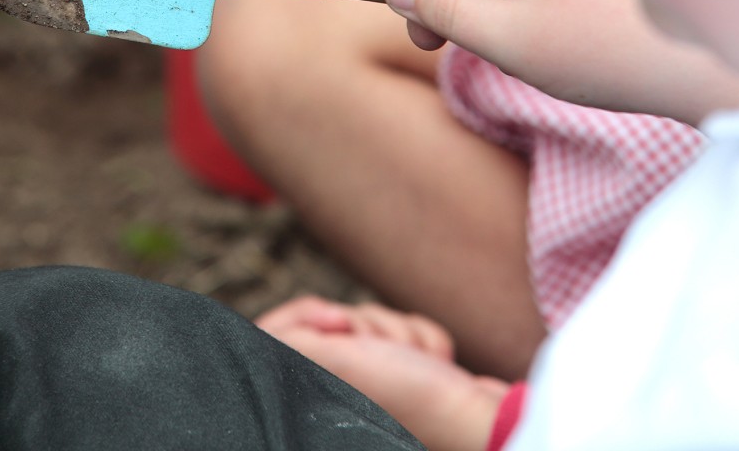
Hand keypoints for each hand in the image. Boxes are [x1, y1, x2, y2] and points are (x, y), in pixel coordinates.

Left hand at [256, 296, 505, 450]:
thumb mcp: (334, 362)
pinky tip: (435, 362)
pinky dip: (420, 338)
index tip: (334, 324)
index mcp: (307, 398)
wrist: (482, 419)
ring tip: (411, 360)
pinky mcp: (409, 376)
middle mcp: (334, 397)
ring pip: (365, 320)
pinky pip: (401, 330)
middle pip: (321, 323)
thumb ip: (288, 342)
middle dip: (357, 322)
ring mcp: (373, 387)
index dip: (301, 318)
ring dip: (393, 331)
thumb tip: (256, 333)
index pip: (271, 336)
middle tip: (371, 343)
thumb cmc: (409, 396)